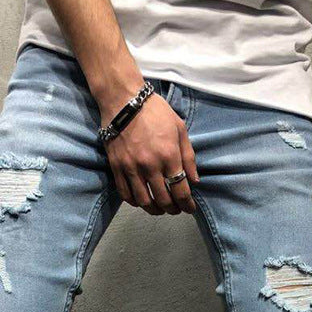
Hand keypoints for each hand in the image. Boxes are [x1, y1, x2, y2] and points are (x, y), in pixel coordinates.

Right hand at [101, 94, 198, 214]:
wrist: (123, 100)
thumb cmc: (155, 112)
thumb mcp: (180, 129)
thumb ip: (188, 157)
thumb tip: (194, 181)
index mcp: (169, 155)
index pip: (181, 190)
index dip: (187, 204)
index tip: (190, 208)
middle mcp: (150, 165)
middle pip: (163, 200)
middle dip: (173, 209)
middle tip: (177, 209)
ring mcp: (131, 168)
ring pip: (144, 201)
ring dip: (155, 210)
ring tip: (160, 209)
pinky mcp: (117, 168)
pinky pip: (126, 194)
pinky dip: (135, 203)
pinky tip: (142, 201)